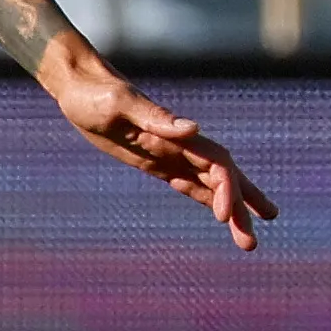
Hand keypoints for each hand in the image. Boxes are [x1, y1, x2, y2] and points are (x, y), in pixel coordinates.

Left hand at [44, 48, 277, 250]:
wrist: (80, 87)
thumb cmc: (96, 94)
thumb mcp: (119, 104)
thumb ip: (155, 116)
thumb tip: (194, 129)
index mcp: (177, 135)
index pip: (216, 166)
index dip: (227, 190)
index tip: (224, 217)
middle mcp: (181, 145)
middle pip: (222, 179)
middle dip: (241, 208)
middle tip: (251, 244)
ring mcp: (170, 154)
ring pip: (210, 185)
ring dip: (232, 209)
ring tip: (248, 240)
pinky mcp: (155, 161)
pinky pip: (189, 184)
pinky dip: (208, 199)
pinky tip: (222, 215)